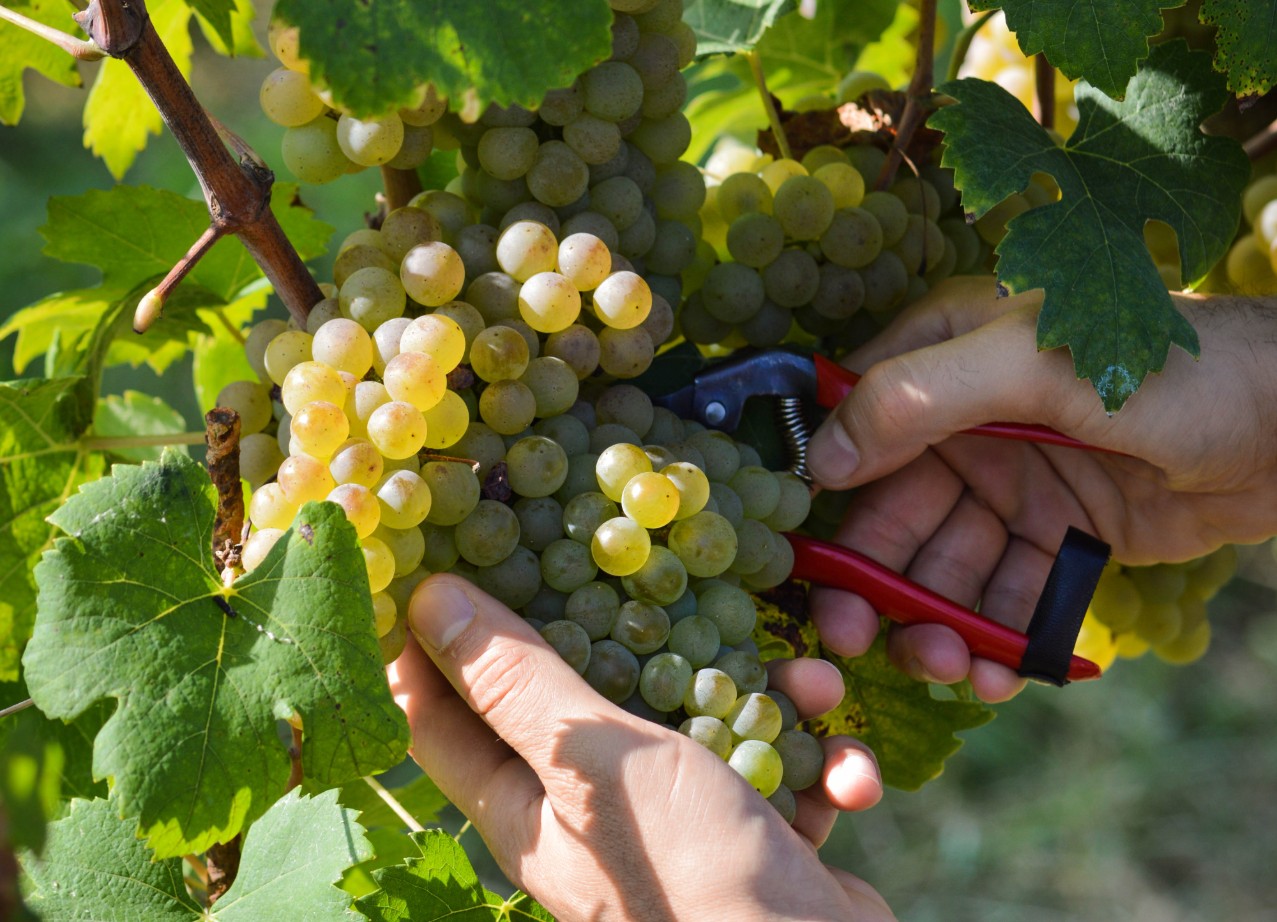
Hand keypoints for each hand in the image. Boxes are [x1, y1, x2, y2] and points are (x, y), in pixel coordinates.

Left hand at [388, 573, 896, 921]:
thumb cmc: (689, 876)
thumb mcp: (598, 762)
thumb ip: (518, 683)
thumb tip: (429, 599)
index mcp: (522, 804)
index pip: (439, 711)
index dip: (430, 636)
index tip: (448, 551)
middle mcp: (588, 811)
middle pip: (582, 691)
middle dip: (630, 630)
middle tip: (641, 559)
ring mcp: (672, 821)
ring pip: (697, 714)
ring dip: (763, 694)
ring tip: (810, 685)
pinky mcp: (747, 829)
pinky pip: (771, 764)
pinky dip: (815, 761)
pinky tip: (848, 774)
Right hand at [806, 276, 1276, 700]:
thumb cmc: (1175, 370)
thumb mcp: (1036, 365)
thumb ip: (922, 396)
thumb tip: (823, 459)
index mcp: (947, 356)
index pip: (854, 424)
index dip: (824, 495)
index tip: (802, 563)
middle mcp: (968, 422)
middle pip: (891, 512)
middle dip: (873, 580)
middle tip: (854, 639)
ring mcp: (1013, 484)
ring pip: (944, 567)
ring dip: (934, 622)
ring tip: (948, 666)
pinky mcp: (1058, 539)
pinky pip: (1006, 599)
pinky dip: (996, 641)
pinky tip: (999, 675)